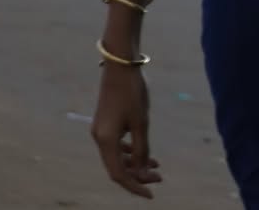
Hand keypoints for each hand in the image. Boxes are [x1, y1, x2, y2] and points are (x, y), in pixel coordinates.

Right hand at [91, 63, 161, 198]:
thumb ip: (141, 148)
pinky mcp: (105, 122)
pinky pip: (117, 144)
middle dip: (138, 175)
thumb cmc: (132, 91)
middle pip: (118, 167)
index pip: (119, 175)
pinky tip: (144, 152)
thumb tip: (141, 170)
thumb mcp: (141, 121)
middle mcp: (100, 138)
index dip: (135, 186)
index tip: (152, 194)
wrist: (120, 64)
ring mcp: (101, 130)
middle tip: (159, 177)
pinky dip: (130, 151)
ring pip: (118, 156)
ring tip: (156, 165)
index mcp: (106, 141)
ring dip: (136, 163)